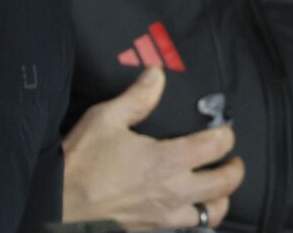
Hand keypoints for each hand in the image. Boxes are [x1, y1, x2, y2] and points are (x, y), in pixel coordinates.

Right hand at [62, 67, 245, 229]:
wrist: (58, 203)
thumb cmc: (81, 162)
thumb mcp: (106, 118)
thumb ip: (137, 97)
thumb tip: (156, 74)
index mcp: (167, 160)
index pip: (214, 147)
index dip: (226, 136)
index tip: (225, 130)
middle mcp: (173, 191)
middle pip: (223, 184)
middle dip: (234, 170)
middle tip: (233, 160)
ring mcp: (164, 215)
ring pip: (211, 213)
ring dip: (220, 199)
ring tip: (217, 188)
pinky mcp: (152, 229)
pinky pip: (187, 228)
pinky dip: (196, 218)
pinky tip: (188, 208)